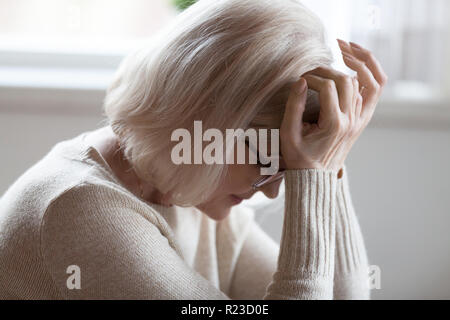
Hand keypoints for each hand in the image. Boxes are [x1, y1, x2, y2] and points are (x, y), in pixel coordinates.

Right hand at [280, 40, 387, 170]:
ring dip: (349, 67)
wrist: (316, 177)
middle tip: (313, 69)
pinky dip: (359, 78)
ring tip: (336, 55)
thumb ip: (294, 107)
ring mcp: (358, 121)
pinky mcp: (360, 121)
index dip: (312, 77)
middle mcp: (351, 121)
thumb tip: (300, 81)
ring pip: (361, 84)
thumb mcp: (289, 134)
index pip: (327, 87)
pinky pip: (367, 93)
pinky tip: (347, 69)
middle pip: (347, 81)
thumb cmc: (299, 157)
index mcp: (334, 124)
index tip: (299, 79)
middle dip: (329, 69)